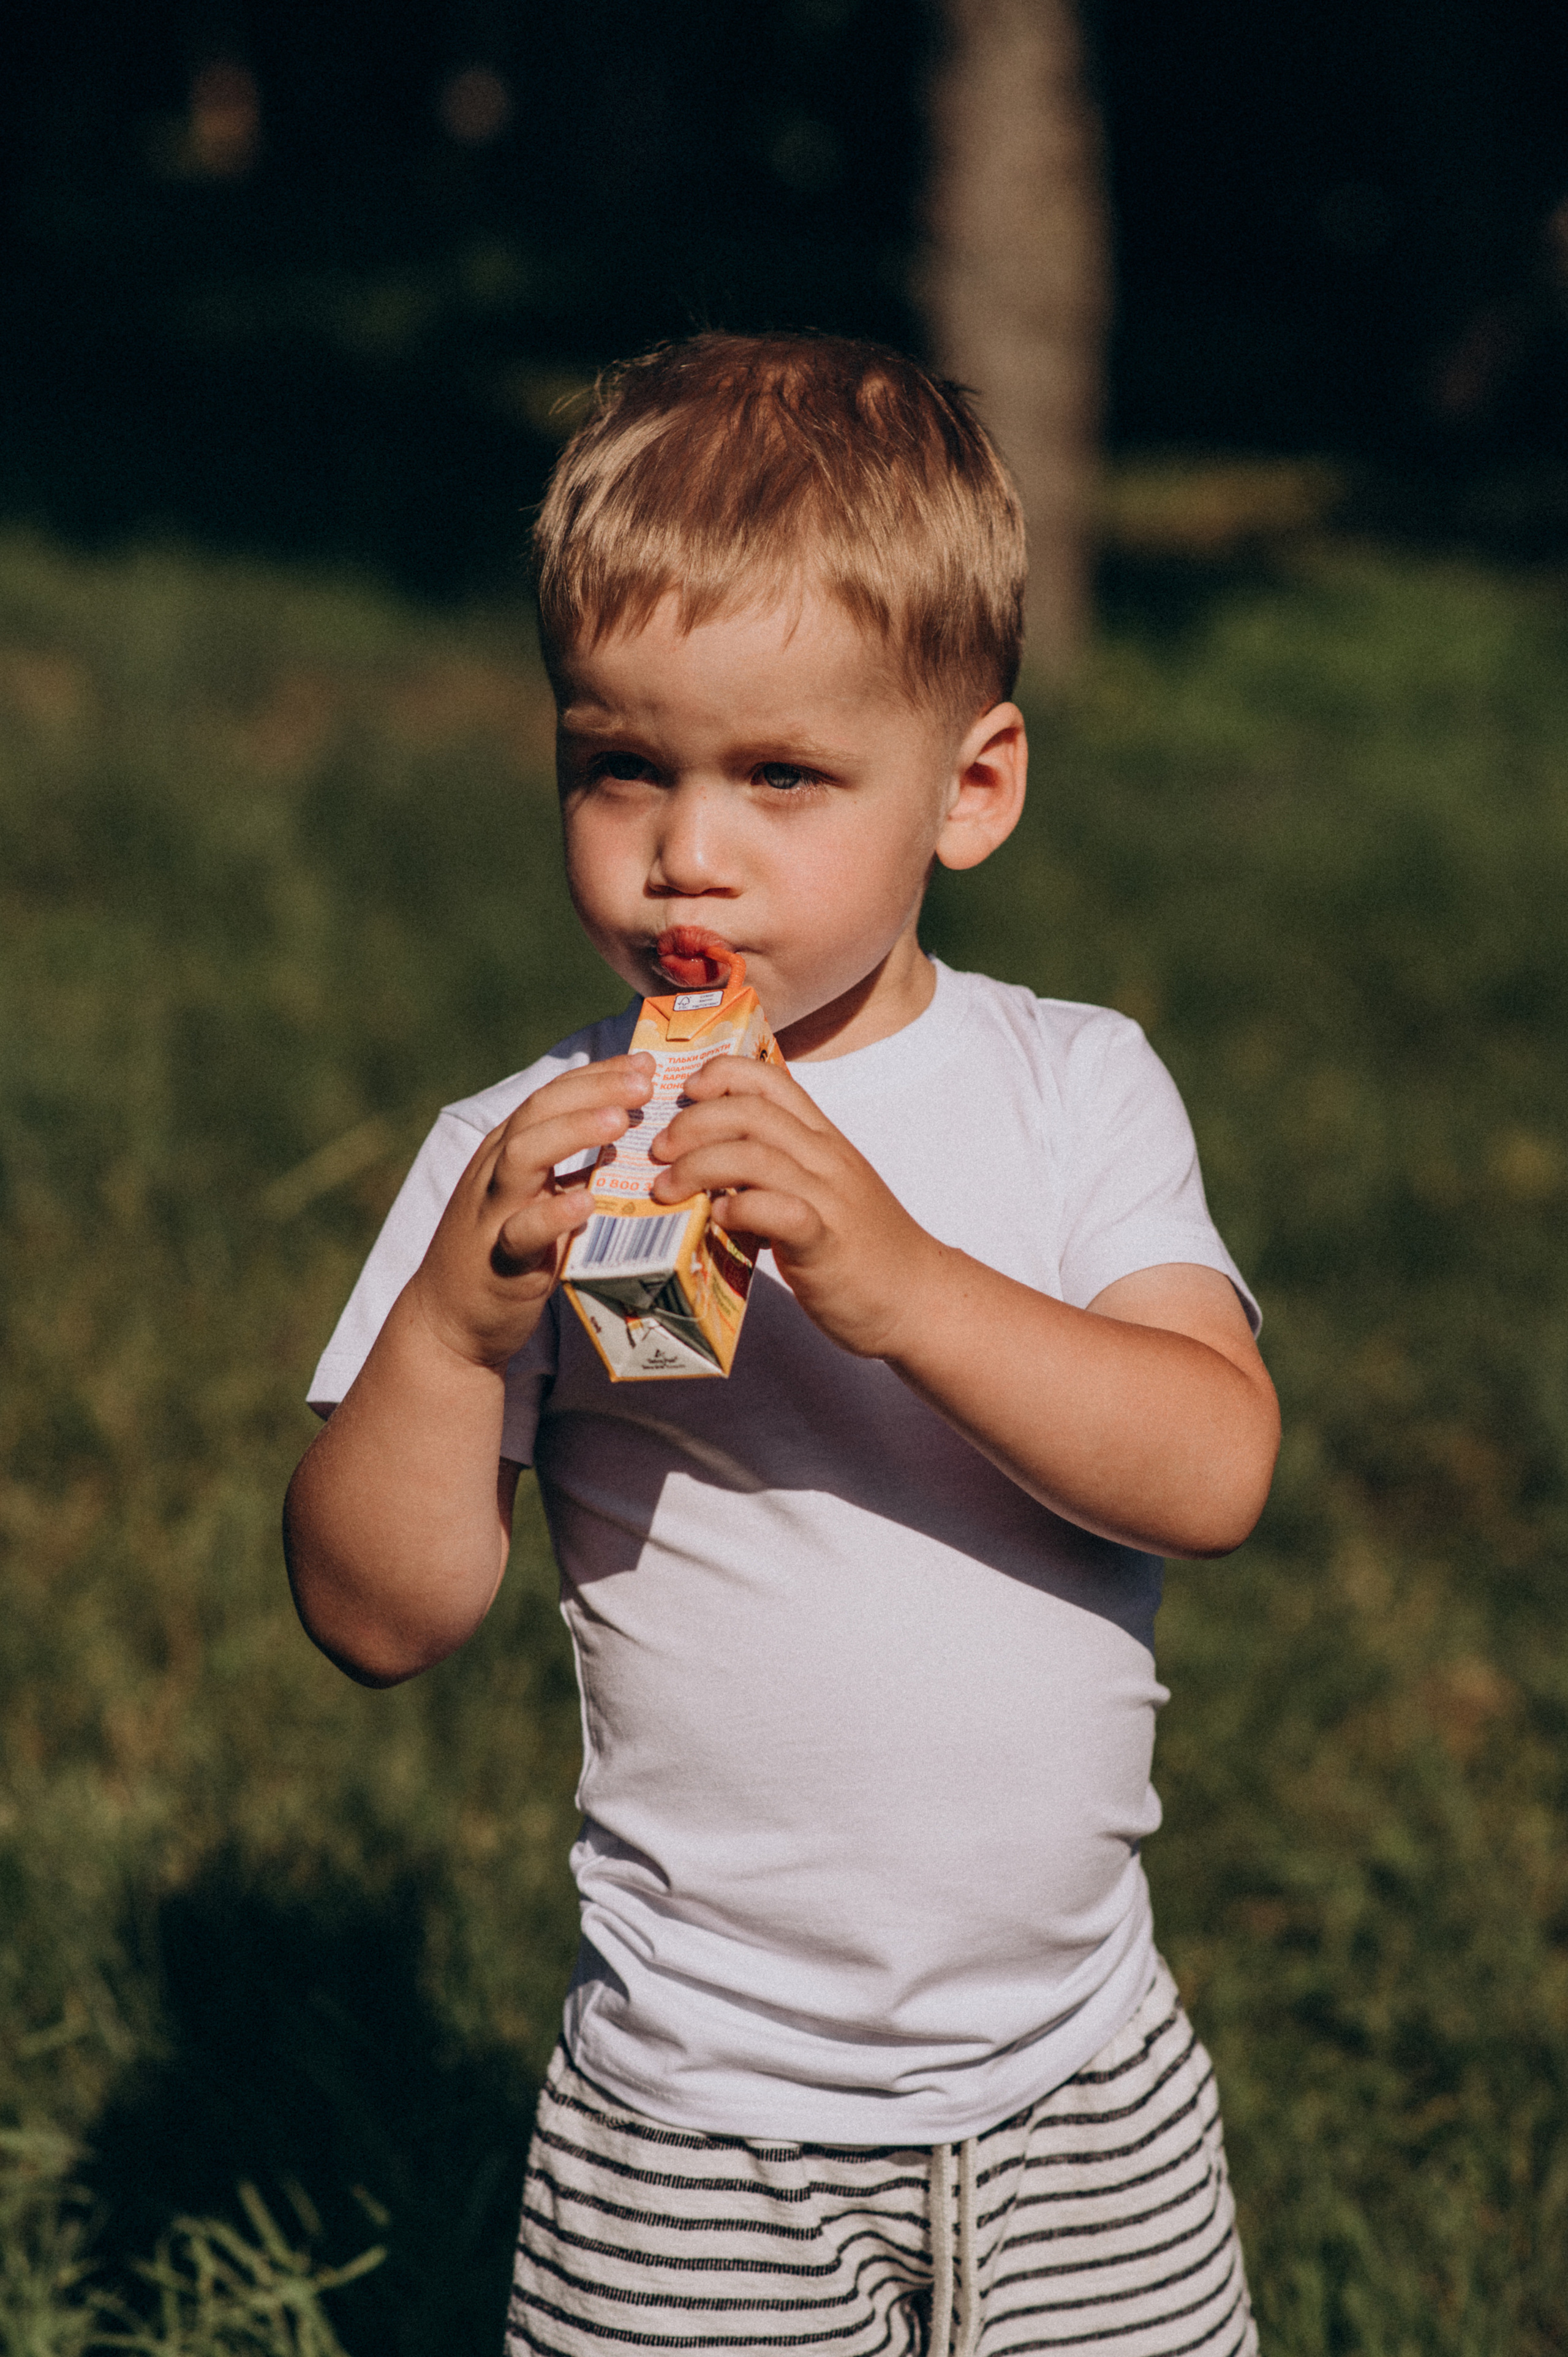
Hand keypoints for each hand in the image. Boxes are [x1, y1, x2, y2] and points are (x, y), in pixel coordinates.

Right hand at [408, 1055, 653, 1370]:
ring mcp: (491, 1214)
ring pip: (522, 1157)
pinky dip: (553, 1214)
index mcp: (508, 1151)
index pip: (551, 1095)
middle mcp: (495, 1172)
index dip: (597, 1074)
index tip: (645, 1063)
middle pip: (538, 1112)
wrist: (448, 1322)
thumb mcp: (537, 1196)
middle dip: (592, 1090)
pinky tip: (587, 1201)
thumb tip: (625, 1128)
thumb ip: (572, 1165)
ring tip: (619, 1122)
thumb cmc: (507, 1252)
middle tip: (644, 1083)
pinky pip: (520, 1232)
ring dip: (572, 1133)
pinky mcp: (497, 1262)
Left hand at [648, 1056, 936, 1357]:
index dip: (721, 1074)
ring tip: (668, 1188)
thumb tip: (707, 1164)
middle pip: (751, 1112)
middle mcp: (826, 1158)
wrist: (917, 1297)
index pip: (770, 1079)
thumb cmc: (861, 1246)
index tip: (686, 1093)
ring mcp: (828, 1198)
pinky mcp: (826, 1242)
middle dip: (692, 1123)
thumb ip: (776, 1169)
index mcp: (822, 1139)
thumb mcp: (821, 1189)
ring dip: (699, 1166)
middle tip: (660, 1151)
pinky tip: (719, 1220)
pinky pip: (778, 1211)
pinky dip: (739, 1209)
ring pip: (755, 1155)